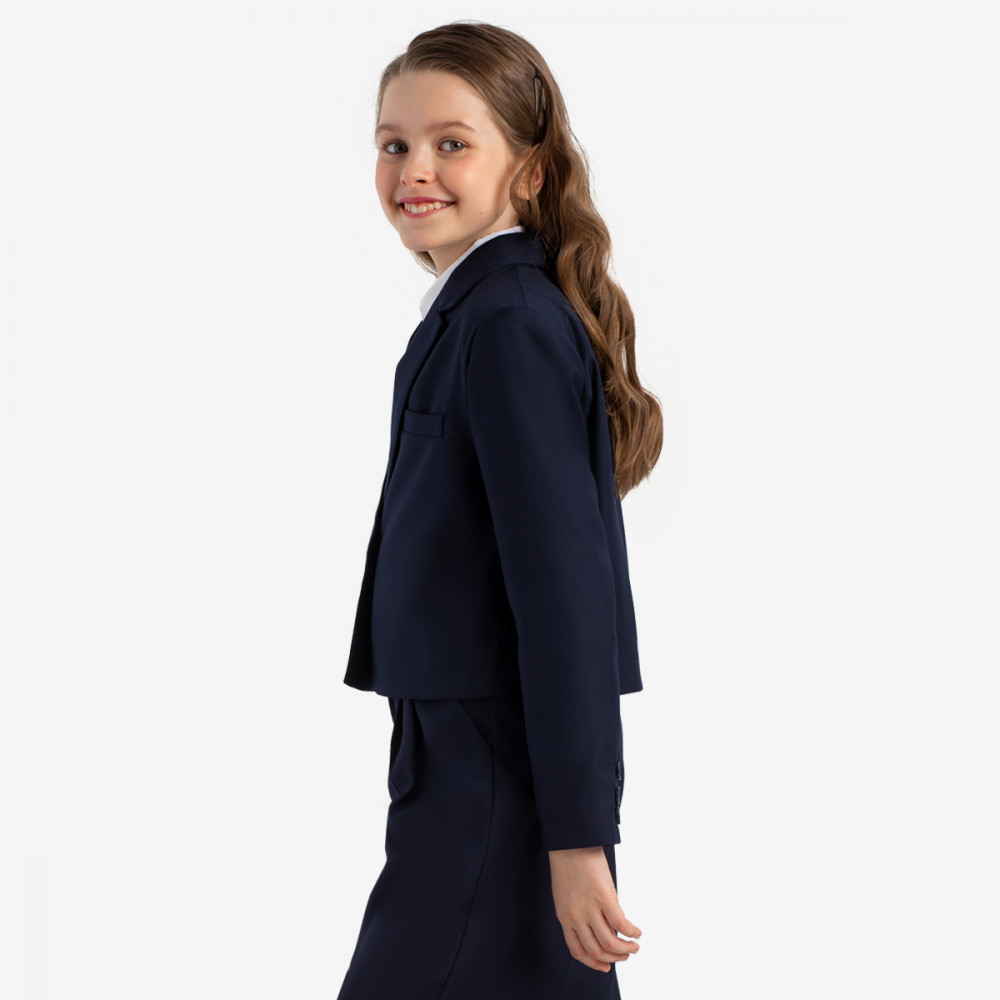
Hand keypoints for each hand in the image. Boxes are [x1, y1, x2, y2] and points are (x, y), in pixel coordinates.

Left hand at [547, 846, 641, 971]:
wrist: (570, 841)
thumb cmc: (567, 861)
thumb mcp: (565, 893)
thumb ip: (576, 910)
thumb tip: (597, 922)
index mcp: (564, 917)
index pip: (578, 951)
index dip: (594, 963)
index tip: (605, 966)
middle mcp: (576, 918)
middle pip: (596, 951)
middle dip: (614, 959)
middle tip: (625, 955)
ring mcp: (589, 909)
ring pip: (610, 944)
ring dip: (625, 949)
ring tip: (634, 946)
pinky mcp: (604, 898)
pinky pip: (621, 925)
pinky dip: (632, 932)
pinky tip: (637, 931)